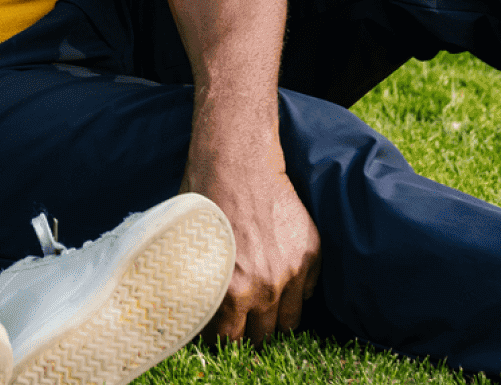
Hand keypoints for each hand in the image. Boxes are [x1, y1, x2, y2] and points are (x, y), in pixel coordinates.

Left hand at [184, 157, 319, 340]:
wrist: (237, 160)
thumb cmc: (203, 199)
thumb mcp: (188, 246)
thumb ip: (196, 284)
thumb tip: (189, 307)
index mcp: (232, 290)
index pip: (229, 339)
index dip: (219, 337)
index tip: (216, 331)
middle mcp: (266, 287)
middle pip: (263, 335)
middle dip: (248, 331)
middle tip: (239, 321)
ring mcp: (293, 271)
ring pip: (291, 320)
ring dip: (275, 317)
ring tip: (261, 308)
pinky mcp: (312, 254)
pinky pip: (307, 291)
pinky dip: (295, 291)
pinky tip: (278, 279)